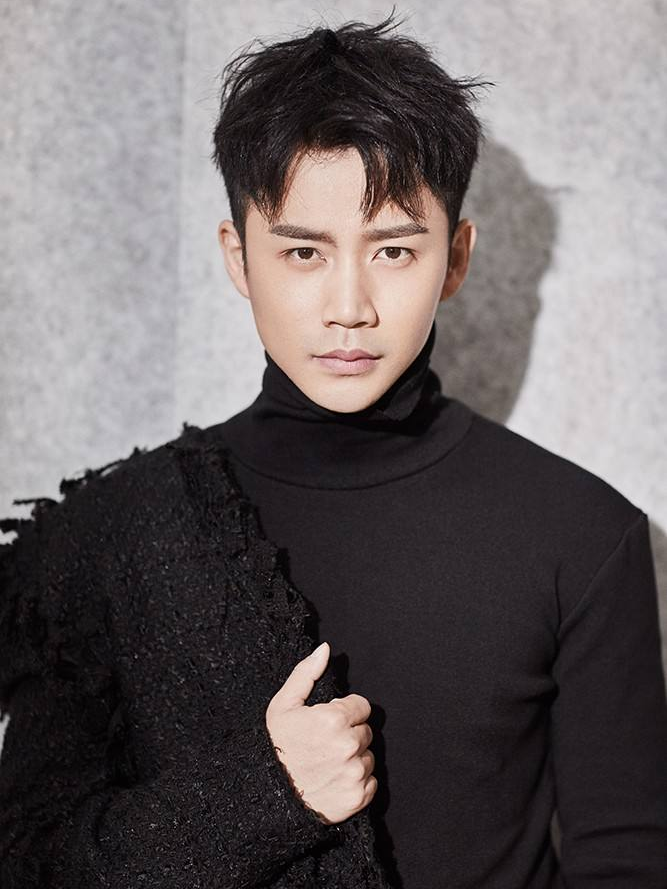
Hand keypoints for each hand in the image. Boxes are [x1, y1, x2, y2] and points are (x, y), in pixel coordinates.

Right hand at [265, 641, 376, 824]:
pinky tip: (335, 781)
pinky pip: (371, 783)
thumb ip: (306, 674)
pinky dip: (357, 783)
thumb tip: (325, 649)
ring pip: (368, 757)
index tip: (328, 723)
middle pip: (365, 731)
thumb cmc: (275, 746)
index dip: (344, 712)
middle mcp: (348, 745)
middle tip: (325, 744)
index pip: (361, 706)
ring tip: (327, 764)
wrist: (269, 796)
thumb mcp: (283, 705)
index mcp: (333, 719)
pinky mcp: (358, 797)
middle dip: (349, 734)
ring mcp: (354, 772)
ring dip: (354, 759)